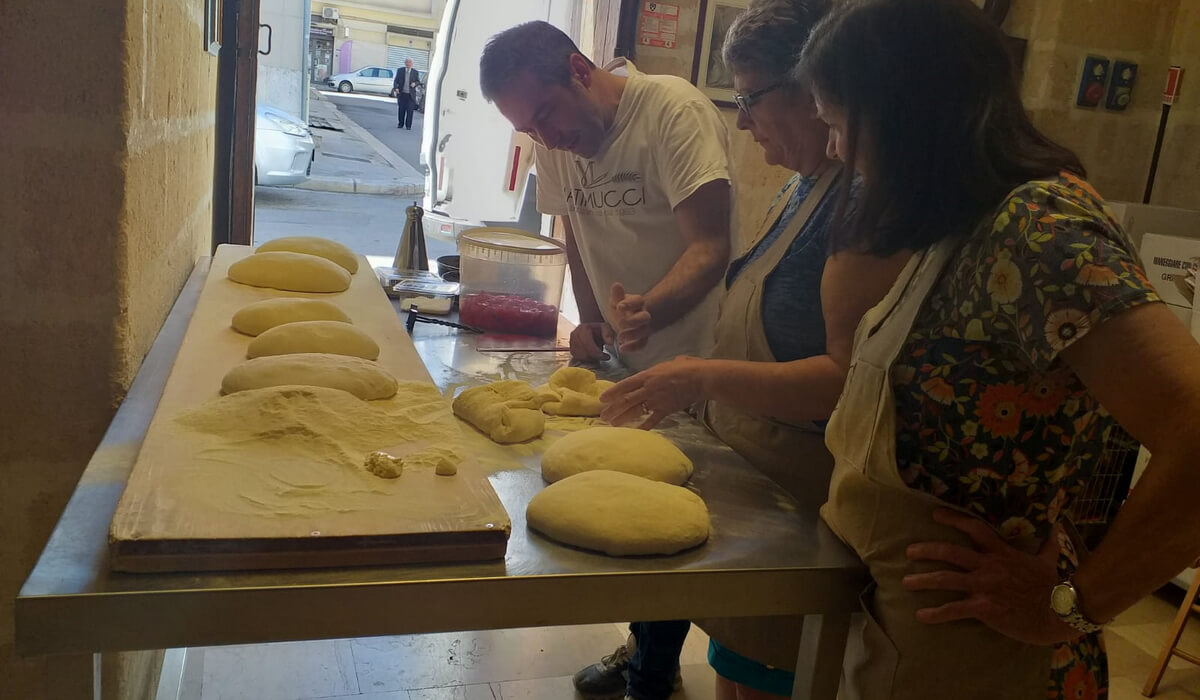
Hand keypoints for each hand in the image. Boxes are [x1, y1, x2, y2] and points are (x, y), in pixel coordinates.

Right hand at [569, 322, 614, 360]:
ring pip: (581, 356)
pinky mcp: (571, 349)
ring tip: (598, 355)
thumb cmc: (598, 330)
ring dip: (591, 358)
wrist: (590, 330)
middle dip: (595, 356)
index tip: (606, 356)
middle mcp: (575, 334)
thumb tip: (609, 342)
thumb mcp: (606, 328)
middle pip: (584, 351)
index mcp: (583, 328)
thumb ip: (608, 333)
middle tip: (603, 357)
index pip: (587, 343)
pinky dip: (587, 359)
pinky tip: (592, 356)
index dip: (596, 352)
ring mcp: (571, 342)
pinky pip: (579, 358)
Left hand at [599, 355, 707, 428]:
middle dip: (613, 409)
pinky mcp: (666, 410)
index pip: (625, 384)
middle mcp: (648, 388)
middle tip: (602, 416)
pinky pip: (652, 420)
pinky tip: (634, 432)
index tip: (602, 399)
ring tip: (612, 424)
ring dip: (622, 418)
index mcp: (648, 375)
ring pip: (635, 411)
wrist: (701, 378)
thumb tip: (663, 369)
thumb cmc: (688, 367)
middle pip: (626, 400)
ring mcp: (656, 400)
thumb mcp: (669, 363)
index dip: (612, 392)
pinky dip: (643, 427)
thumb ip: (661, 369)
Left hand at [608, 283, 653, 352]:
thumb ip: (617, 295)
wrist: (632, 318)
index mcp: (638, 303)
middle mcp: (643, 314)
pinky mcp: (643, 338)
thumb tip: (616, 285)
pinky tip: (622, 348)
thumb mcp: (618, 300)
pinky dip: (633, 347)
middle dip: (633, 321)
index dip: (629, 304)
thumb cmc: (624, 308)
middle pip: (645, 317)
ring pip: (644, 331)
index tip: (620, 306)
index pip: (638, 301)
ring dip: (633, 334)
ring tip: (620, 337)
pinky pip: (642, 343)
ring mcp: (645, 327)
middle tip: (620, 324)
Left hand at [903, 509, 1079, 645]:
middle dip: (927, 550)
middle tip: (909, 552)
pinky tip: (921, 616)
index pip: (975, 528)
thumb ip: (1047, 545)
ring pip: (946, 579)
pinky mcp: (984, 608)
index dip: (954, 519)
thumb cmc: (1054, 588)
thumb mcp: (1048, 561)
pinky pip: (954, 609)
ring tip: (906, 582)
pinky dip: (935, 613)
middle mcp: (989, 566)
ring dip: (923, 580)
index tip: (935, 514)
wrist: (1060, 613)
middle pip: (950, 552)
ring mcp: (984, 586)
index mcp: (1002, 552)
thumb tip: (1056, 528)